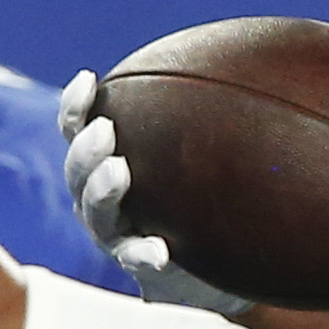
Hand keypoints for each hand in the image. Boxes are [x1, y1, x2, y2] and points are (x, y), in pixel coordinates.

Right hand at [57, 72, 250, 317]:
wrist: (216, 267)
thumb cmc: (206, 199)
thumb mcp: (204, 154)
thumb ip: (209, 115)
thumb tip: (252, 60)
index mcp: (106, 166)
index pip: (79, 131)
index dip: (76, 106)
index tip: (89, 78)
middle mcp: (101, 200)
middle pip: (78, 173)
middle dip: (87, 149)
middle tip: (105, 130)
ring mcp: (116, 235)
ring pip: (95, 214)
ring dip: (103, 192)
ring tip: (119, 172)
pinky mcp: (140, 267)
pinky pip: (136, 260)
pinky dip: (144, 254)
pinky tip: (160, 251)